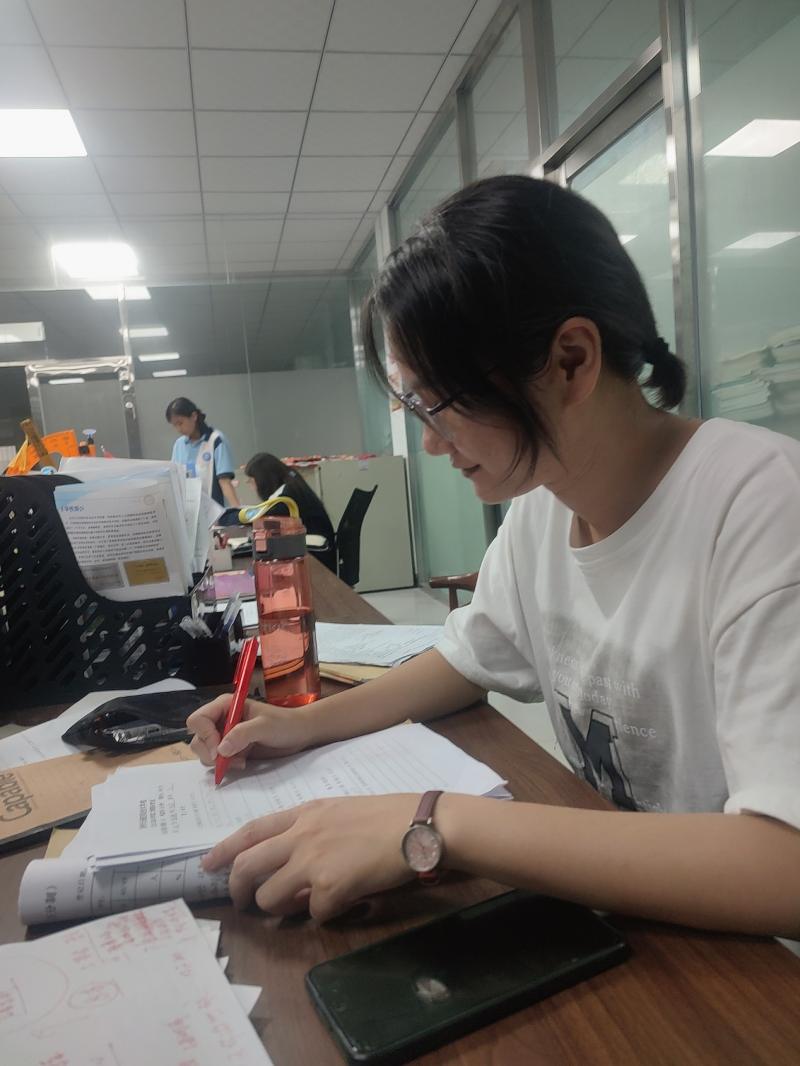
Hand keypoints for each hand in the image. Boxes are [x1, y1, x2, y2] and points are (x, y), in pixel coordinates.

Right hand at [187, 695, 317, 768]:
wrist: (298, 735)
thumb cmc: (284, 724)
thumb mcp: (265, 726)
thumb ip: (243, 734)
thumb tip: (221, 750)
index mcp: (225, 706)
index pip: (198, 720)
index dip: (205, 736)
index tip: (220, 750)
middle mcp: (221, 719)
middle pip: (197, 738)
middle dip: (209, 752)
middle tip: (228, 760)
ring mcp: (224, 735)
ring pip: (204, 751)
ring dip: (218, 761)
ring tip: (239, 761)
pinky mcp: (230, 749)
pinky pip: (216, 761)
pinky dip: (224, 766)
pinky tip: (241, 763)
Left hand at [202, 795, 418, 919]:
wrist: (418, 825)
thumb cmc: (388, 815)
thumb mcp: (340, 811)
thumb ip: (312, 832)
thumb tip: (296, 868)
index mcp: (305, 813)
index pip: (251, 830)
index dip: (224, 849)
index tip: (207, 864)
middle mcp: (301, 835)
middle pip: (247, 865)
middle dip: (237, 888)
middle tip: (242, 902)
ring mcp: (313, 861)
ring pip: (271, 896)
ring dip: (280, 907)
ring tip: (300, 905)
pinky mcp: (330, 887)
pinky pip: (312, 913)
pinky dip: (324, 913)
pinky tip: (344, 902)